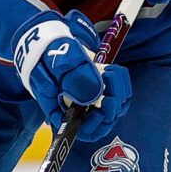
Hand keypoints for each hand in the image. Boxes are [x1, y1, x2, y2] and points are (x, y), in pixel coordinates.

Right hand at [13, 11, 131, 142]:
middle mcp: (78, 110)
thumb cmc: (48, 52)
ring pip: (115, 109)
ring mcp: (92, 101)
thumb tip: (93, 95)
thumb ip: (72, 77)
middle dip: (111, 108)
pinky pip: (122, 94)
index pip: (80, 131)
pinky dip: (122, 82)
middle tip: (109, 86)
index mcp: (61, 110)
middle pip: (102, 123)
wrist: (53, 40)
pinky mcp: (103, 90)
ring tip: (108, 72)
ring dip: (119, 92)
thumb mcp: (56, 60)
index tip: (100, 108)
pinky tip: (112, 70)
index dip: (94, 126)